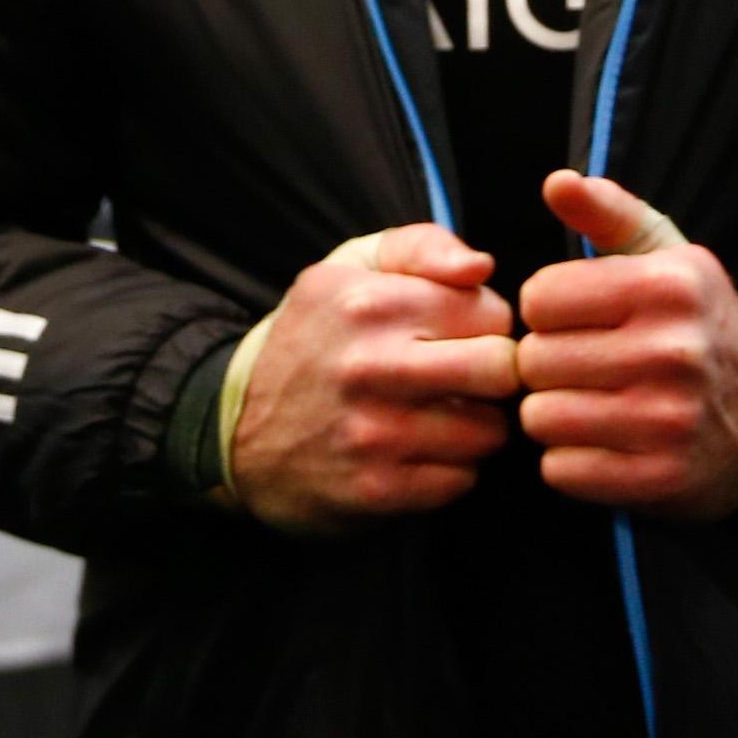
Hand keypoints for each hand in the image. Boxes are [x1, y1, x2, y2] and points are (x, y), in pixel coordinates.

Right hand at [219, 225, 520, 534]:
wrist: (235, 430)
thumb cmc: (315, 339)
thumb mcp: (350, 268)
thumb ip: (423, 246)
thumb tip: (480, 266)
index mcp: (369, 303)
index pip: (493, 313)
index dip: (487, 326)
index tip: (459, 337)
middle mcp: (369, 366)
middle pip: (502, 370)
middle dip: (497, 376)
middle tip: (469, 381)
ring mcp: (372, 433)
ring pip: (490, 432)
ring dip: (475, 428)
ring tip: (436, 417)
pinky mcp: (376, 491)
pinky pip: (462, 480)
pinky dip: (450, 470)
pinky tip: (416, 453)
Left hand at [512, 172, 737, 523]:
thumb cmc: (698, 327)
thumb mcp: (667, 257)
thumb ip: (608, 213)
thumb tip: (558, 181)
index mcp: (670, 286)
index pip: (539, 298)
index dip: (548, 312)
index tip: (579, 322)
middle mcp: (674, 350)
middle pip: (534, 361)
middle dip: (547, 366)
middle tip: (584, 369)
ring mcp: (670, 420)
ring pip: (541, 418)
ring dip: (555, 416)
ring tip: (592, 406)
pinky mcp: (663, 479)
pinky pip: (561, 470)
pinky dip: (572, 462)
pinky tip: (606, 446)